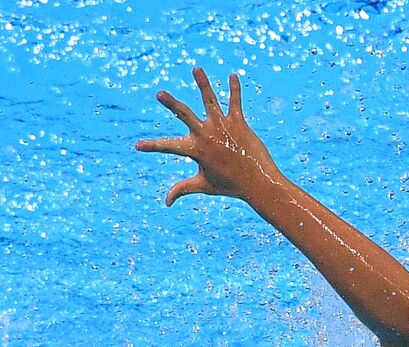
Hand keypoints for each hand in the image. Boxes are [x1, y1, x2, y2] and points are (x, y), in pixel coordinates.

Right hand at [135, 67, 282, 205]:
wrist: (258, 183)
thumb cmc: (229, 185)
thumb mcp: (203, 186)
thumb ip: (182, 189)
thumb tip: (166, 202)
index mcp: (196, 149)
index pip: (168, 147)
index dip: (152, 147)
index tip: (137, 146)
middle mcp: (207, 135)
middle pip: (185, 115)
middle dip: (171, 104)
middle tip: (159, 94)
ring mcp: (223, 126)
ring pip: (210, 100)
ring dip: (203, 84)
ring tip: (196, 69)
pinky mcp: (239, 122)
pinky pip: (235, 102)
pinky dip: (235, 88)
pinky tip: (234, 75)